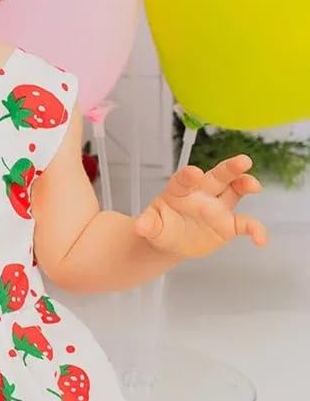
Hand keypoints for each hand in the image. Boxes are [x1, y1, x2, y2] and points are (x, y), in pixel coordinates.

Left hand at [135, 155, 267, 256]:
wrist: (170, 240)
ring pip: (234, 190)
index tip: (193, 172)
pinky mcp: (228, 224)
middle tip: (243, 160)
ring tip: (254, 185)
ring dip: (245, 184)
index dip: (188, 175)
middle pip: (217, 176)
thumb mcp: (149, 226)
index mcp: (178, 189)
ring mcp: (217, 207)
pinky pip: (246, 223)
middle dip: (229, 168)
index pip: (183, 179)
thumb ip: (147, 224)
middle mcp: (201, 193)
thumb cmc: (159, 226)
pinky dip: (256, 229)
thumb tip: (140, 226)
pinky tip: (260, 240)